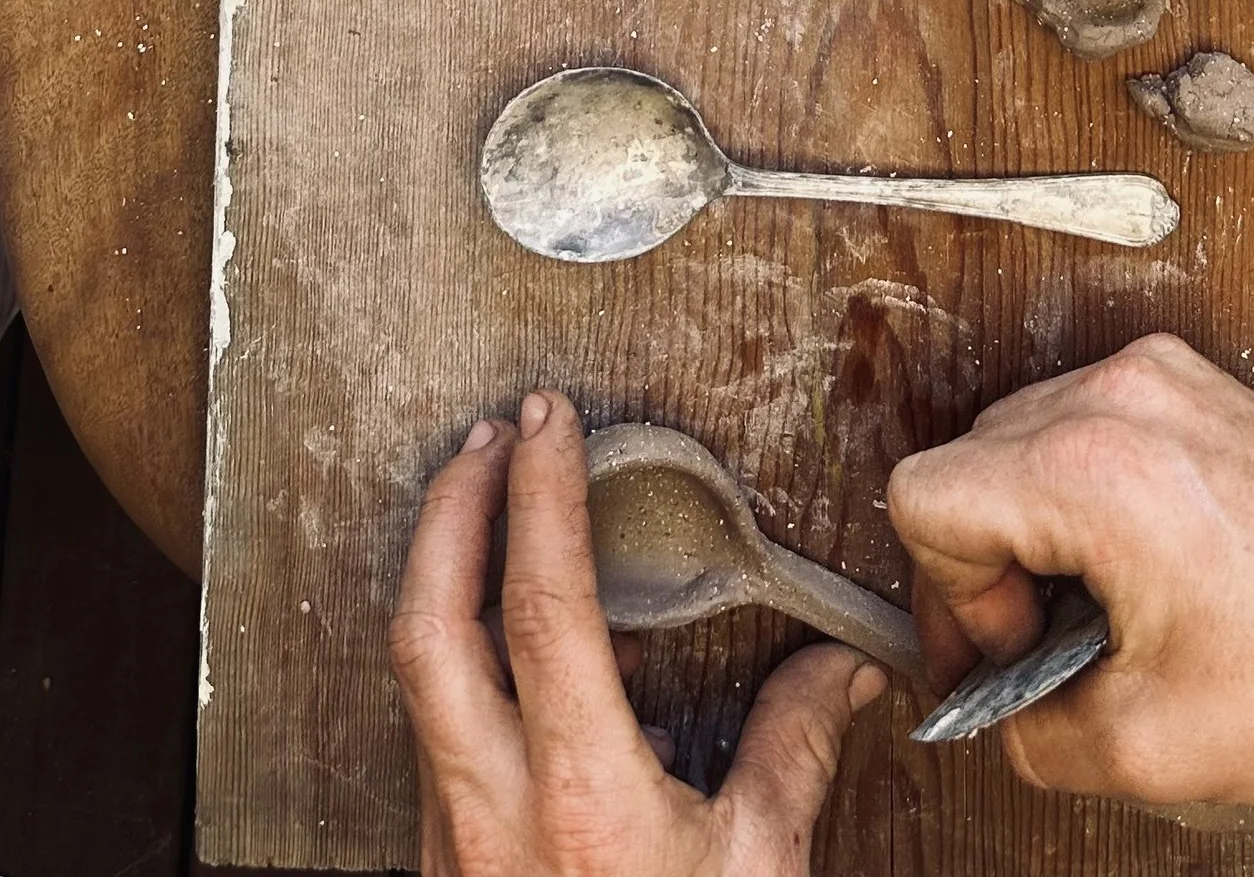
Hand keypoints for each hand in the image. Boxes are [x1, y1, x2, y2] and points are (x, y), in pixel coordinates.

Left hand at [390, 391, 883, 876]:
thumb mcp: (757, 874)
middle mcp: (490, 812)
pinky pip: (432, 737)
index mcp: (578, 797)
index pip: (540, 602)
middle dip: (449, 510)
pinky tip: (503, 646)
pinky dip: (457, 660)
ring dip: (442, 579)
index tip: (552, 422)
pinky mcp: (442, 866)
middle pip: (425, 621)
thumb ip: (791, 753)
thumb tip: (839, 667)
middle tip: (490, 439)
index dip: (541, 493)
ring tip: (490, 513)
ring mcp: (451, 842)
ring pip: (414, 678)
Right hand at [888, 337, 1253, 811]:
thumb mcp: (1141, 748)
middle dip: (990, 567)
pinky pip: (1088, 422)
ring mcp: (1165, 376)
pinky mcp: (1198, 384)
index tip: (1011, 653)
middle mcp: (1124, 394)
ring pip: (1022, 438)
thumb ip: (1026, 727)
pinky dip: (1086, 493)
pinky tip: (1142, 567)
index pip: (925, 497)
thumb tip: (995, 701)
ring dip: (1035, 527)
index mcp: (1095, 468)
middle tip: (1047, 647)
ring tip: (1103, 610)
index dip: (950, 599)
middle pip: (968, 461)